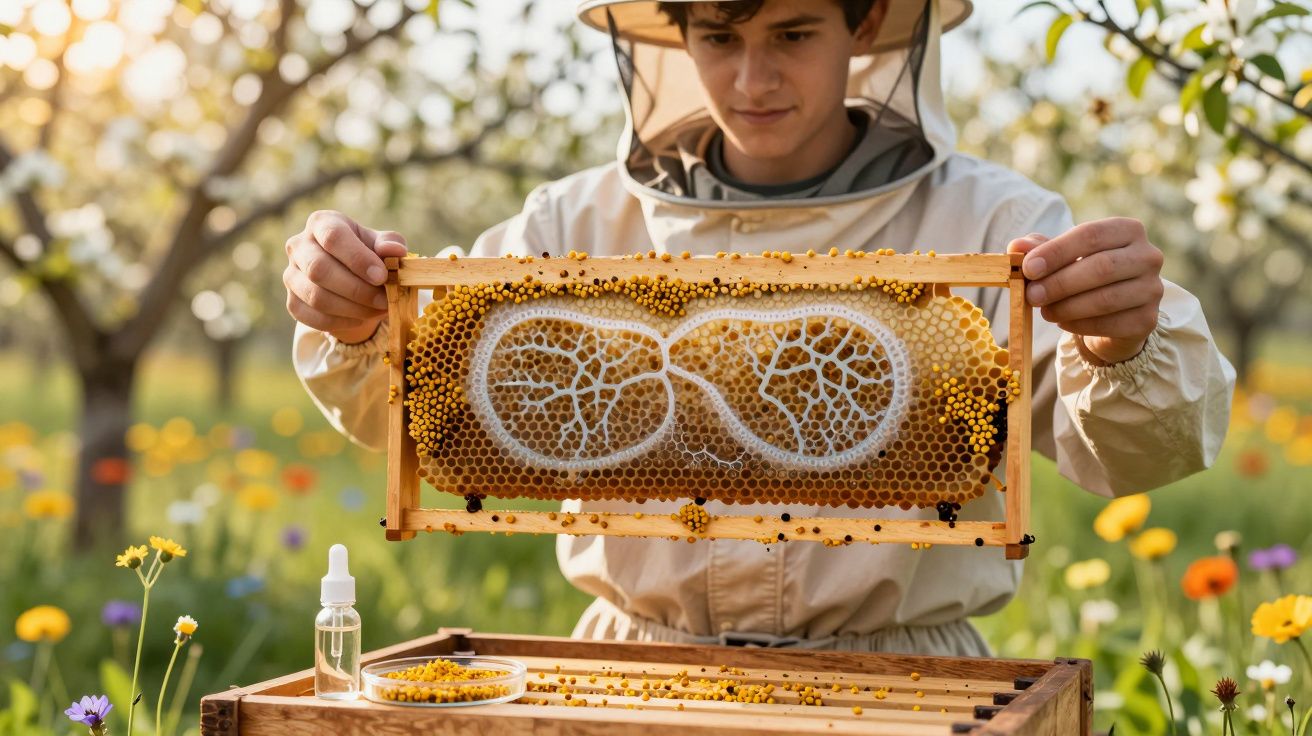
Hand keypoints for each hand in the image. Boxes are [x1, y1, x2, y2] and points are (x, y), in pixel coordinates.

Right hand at [284, 210, 408, 343]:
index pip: (333, 237)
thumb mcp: (381, 244)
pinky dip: (342, 322)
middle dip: (357, 289)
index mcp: (321, 223)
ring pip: (316, 297)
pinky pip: (314, 318)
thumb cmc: (367, 253)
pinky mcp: (292, 302)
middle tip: (385, 300)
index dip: (358, 258)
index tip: (381, 276)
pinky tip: (361, 317)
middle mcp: (299, 246)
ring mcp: (291, 275)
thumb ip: (390, 243)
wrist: (350, 277)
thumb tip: (395, 250)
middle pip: (319, 269)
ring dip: (353, 308)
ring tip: (378, 310)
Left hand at [1007, 217, 1163, 364]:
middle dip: (1059, 283)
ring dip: (1067, 307)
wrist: (1113, 313)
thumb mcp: (1061, 257)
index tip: (1028, 269)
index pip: (1090, 235)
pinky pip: (1110, 324)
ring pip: (1106, 299)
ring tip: (1044, 311)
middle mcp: (1148, 256)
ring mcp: (1152, 289)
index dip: (1056, 252)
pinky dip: (1080, 324)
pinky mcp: (1148, 320)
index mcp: (1128, 230)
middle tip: (1031, 295)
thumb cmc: (1083, 274)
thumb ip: (1039, 249)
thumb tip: (1016, 246)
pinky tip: (1062, 322)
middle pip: (1101, 267)